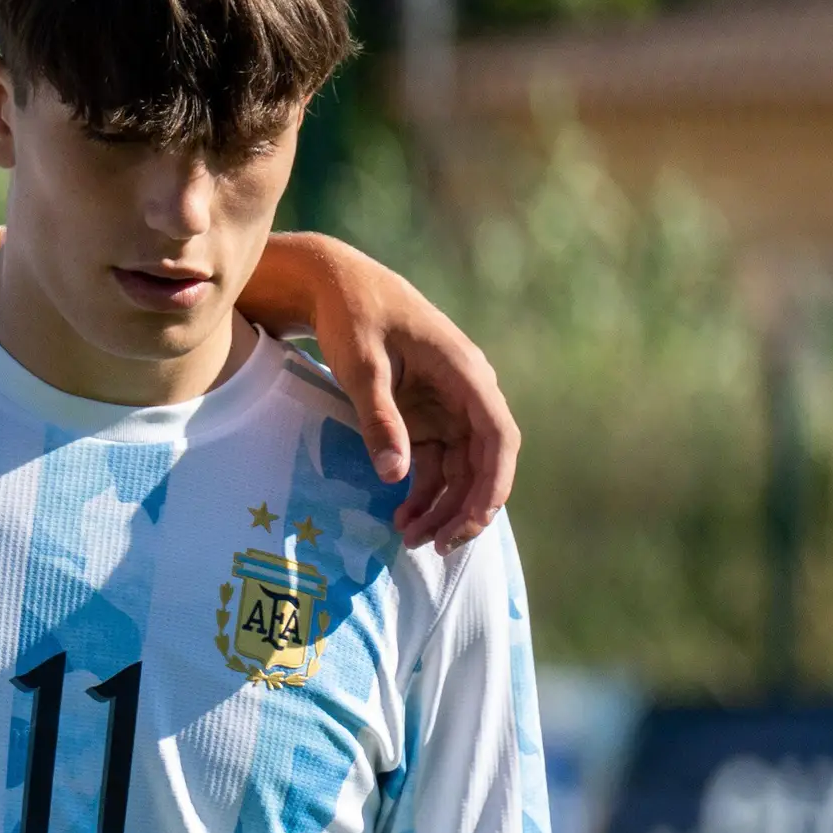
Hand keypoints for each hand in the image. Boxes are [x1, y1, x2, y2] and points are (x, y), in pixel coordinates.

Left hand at [249, 234, 517, 553]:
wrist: (334, 285)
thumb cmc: (351, 316)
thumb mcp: (361, 366)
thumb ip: (379, 418)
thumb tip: (396, 476)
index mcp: (465, 373)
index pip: (498, 436)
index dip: (493, 483)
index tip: (476, 520)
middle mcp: (466, 392)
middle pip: (482, 461)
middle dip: (464, 507)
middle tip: (435, 547)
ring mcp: (447, 405)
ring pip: (459, 468)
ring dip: (442, 505)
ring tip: (411, 540)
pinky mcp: (424, 415)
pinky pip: (435, 461)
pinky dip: (423, 491)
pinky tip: (403, 517)